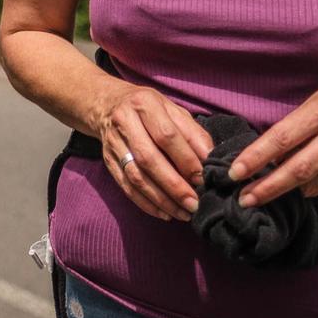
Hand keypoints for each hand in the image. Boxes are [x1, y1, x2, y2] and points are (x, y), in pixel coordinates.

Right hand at [91, 82, 212, 222]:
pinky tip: (164, 213)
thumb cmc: (149, 109)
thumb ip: (193, 133)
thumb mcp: (173, 110)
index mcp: (144, 104)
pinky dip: (146, 203)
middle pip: (149, 159)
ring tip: (182, 213)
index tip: (202, 178)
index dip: (185, 159)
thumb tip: (210, 160)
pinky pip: (126, 186)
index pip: (166, 136)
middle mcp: (124, 122)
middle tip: (194, 203)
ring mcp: (113, 143)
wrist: (107, 104)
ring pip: (136, 176)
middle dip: (174, 185)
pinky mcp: (108, 161)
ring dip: (161, 199)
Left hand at [229, 84, 317, 206]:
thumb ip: (290, 128)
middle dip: (267, 187)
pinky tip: (290, 190)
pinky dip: (304, 189)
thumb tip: (262, 156)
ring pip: (310, 183)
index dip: (256, 157)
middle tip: (244, 198)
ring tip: (257, 197)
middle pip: (298, 169)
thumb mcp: (312, 104)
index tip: (235, 172)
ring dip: (282, 192)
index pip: (282, 139)